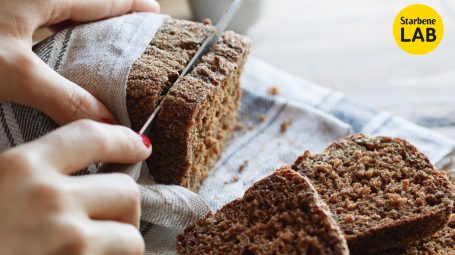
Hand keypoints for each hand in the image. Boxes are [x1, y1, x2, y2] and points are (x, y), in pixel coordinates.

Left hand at [0, 0, 159, 124]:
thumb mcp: (15, 72)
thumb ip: (65, 98)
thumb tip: (109, 124)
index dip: (131, 5)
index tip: (154, 12)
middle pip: (84, 4)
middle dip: (110, 18)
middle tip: (133, 37)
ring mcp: (16, 5)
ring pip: (61, 12)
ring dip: (83, 28)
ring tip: (102, 48)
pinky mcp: (3, 16)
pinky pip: (40, 20)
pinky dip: (57, 35)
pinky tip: (56, 53)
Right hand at [0, 120, 151, 254]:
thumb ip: (27, 177)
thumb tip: (74, 175)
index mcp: (19, 168)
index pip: (90, 135)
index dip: (122, 140)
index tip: (139, 146)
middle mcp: (48, 198)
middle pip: (125, 190)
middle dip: (124, 209)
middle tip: (111, 221)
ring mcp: (68, 239)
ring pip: (130, 236)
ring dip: (121, 245)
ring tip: (97, 251)